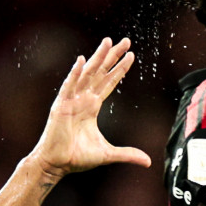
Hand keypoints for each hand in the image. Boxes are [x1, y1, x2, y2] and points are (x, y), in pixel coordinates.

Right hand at [31, 37, 151, 177]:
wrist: (57, 164)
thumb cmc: (77, 158)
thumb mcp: (107, 154)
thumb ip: (127, 154)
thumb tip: (147, 161)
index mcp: (92, 106)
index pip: (109, 82)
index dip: (120, 69)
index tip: (131, 55)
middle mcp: (83, 99)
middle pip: (100, 72)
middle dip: (112, 56)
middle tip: (125, 40)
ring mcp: (71, 100)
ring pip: (87, 74)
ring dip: (97, 58)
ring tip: (108, 42)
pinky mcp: (60, 106)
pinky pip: (69, 87)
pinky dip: (75, 74)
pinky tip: (82, 61)